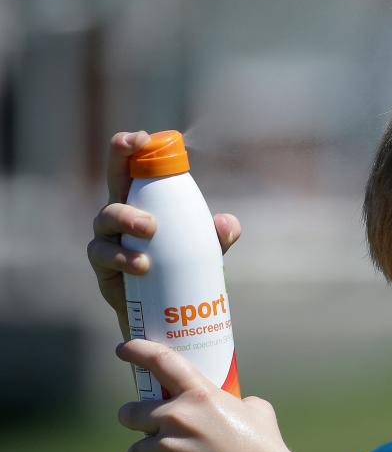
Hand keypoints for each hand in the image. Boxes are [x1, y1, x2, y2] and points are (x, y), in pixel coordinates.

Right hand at [87, 131, 241, 337]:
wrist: (165, 313)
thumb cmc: (181, 270)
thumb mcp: (205, 251)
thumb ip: (218, 236)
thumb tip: (228, 223)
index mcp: (143, 201)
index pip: (134, 167)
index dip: (131, 148)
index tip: (142, 137)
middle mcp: (120, 215)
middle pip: (114, 184)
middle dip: (120, 166)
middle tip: (146, 190)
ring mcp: (108, 239)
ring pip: (106, 220)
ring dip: (127, 221)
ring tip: (150, 236)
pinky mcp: (103, 267)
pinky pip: (104, 256)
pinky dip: (123, 258)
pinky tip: (142, 266)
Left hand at [116, 339, 292, 451]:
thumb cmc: (264, 445)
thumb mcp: (257, 409)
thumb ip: (238, 402)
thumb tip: (235, 404)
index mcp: (199, 394)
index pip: (162, 361)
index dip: (138, 350)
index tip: (123, 349)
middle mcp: (177, 417)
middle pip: (130, 414)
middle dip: (135, 422)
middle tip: (149, 431)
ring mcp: (169, 448)